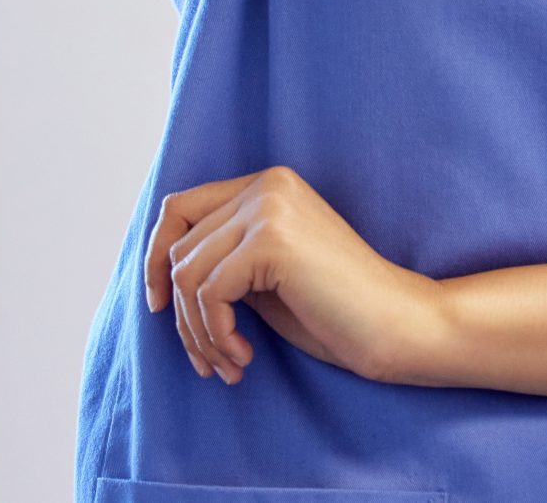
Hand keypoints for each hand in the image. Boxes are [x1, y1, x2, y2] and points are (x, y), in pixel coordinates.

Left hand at [145, 166, 446, 386]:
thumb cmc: (333, 308)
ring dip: (199, 333)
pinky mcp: (272, 240)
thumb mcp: (265, 273)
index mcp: (269, 184)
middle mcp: (268, 185)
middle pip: (178, 249)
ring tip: (228, 363)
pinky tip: (244, 358)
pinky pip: (209, 293)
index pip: (179, 208)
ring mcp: (271, 208)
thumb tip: (157, 270)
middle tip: (206, 358)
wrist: (391, 322)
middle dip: (181, 315)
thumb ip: (224, 254)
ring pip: (186, 276)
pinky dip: (217, 334)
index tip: (159, 308)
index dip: (155, 259)